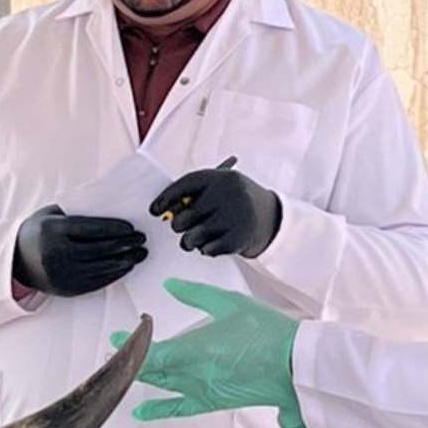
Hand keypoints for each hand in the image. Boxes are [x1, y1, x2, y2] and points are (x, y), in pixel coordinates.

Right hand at [12, 206, 148, 297]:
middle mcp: (57, 254)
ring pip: (101, 268)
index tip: (131, 228)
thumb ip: (77, 212)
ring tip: (139, 254)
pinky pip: (97, 282)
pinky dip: (114, 274)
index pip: (90, 229)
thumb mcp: (51, 215)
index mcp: (53, 231)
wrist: (17, 261)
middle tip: (141, 240)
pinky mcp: (67, 289)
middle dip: (124, 245)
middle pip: (100, 249)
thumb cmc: (39, 232)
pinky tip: (125, 267)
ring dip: (125, 261)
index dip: (114, 229)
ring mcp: (62, 274)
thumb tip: (112, 209)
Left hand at [113, 279, 299, 420]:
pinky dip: (157, 410)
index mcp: (192, 350)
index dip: (127, 345)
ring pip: (159, 384)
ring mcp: (199, 390)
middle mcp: (190, 375)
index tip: (115, 336)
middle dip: (129, 359)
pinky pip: (178, 409)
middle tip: (117, 349)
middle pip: (148, 370)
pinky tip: (140, 411)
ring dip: (139, 376)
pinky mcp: (211, 402)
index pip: (147, 352)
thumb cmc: (267, 332)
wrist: (294, 366)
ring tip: (123, 368)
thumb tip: (169, 286)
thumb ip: (194, 295)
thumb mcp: (228, 303)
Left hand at [149, 165, 282, 257]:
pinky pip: (207, 250)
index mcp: (222, 177)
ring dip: (190, 241)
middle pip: (184, 216)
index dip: (166, 198)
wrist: (274, 219)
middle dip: (179, 225)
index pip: (185, 184)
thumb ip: (196, 194)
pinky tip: (217, 242)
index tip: (154, 210)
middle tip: (183, 227)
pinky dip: (207, 250)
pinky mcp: (239, 238)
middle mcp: (229, 194)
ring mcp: (236, 216)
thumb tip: (163, 209)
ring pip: (192, 237)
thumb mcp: (223, 187)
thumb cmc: (236, 202)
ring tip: (196, 239)